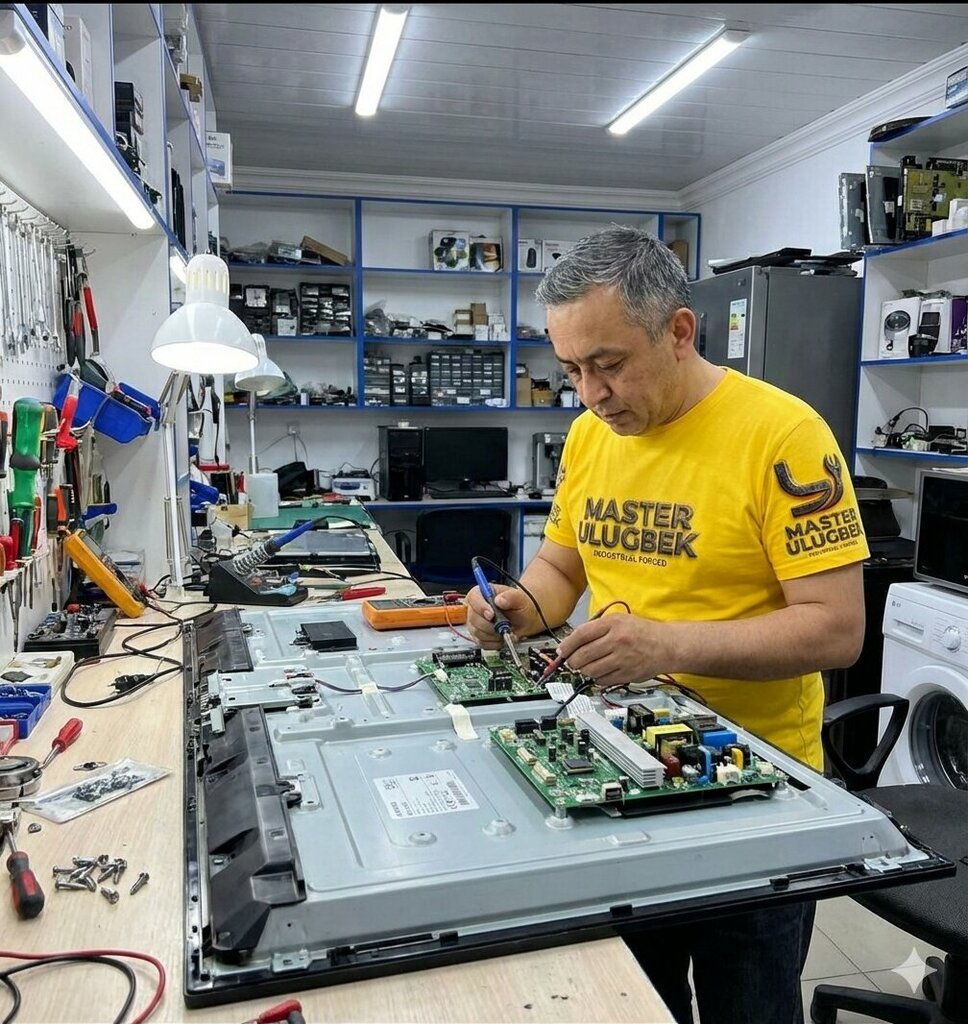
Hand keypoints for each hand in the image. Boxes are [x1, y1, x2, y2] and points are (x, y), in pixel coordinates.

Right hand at [465, 584, 537, 648]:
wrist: (524, 620)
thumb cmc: (519, 607)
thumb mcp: (520, 599)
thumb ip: (511, 596)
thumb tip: (500, 599)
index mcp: (482, 593)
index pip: (473, 598)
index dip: (481, 607)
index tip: (491, 614)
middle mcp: (475, 608)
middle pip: (474, 618)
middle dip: (491, 625)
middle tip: (504, 625)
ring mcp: (475, 623)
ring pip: (477, 632)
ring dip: (494, 634)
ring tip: (505, 630)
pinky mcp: (477, 636)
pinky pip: (482, 643)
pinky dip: (494, 642)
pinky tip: (501, 637)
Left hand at [553, 613, 672, 687]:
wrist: (668, 645)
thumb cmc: (643, 632)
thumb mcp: (620, 620)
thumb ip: (597, 628)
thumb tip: (572, 642)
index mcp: (614, 624)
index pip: (581, 635)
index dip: (567, 645)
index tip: (561, 651)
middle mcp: (618, 640)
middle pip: (583, 655)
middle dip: (573, 661)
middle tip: (573, 662)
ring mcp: (623, 659)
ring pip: (590, 670)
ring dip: (585, 671)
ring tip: (588, 667)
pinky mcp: (627, 674)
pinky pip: (602, 681)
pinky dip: (597, 679)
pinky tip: (602, 672)